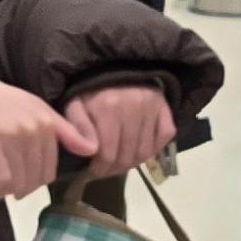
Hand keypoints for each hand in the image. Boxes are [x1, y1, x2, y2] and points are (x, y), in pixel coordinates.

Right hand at [0, 64, 96, 200]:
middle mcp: (34, 129)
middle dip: (22, 189)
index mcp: (47, 122)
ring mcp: (12, 136)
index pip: (50, 169)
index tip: (24, 183)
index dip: (37, 182)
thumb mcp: (35, 108)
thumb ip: (64, 130)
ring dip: (7, 192)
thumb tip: (91, 149)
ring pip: (18, 182)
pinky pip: (0, 179)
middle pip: (35, 179)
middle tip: (8, 189)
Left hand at [61, 85, 176, 177]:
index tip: (95, 170)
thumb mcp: (75, 106)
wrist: (112, 69)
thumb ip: (77, 128)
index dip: (101, 168)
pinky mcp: (165, 108)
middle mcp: (134, 107)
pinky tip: (139, 148)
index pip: (108, 153)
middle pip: (128, 155)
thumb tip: (90, 151)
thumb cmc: (90, 92)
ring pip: (146, 151)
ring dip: (133, 163)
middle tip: (107, 169)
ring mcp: (152, 107)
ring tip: (120, 162)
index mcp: (108, 107)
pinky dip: (154, 148)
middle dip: (115, 168)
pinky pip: (165, 136)